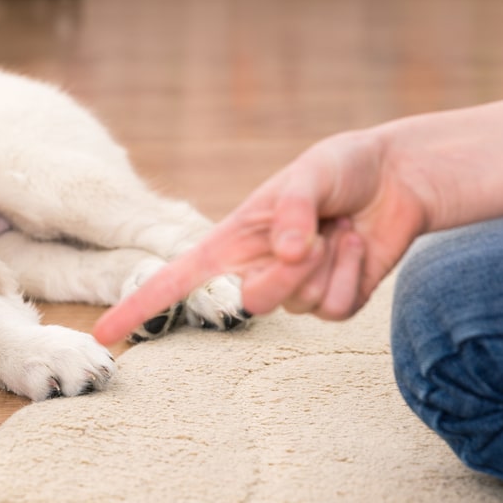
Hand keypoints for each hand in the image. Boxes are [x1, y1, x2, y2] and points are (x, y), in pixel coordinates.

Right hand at [93, 128, 427, 345]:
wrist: (398, 178)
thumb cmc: (342, 168)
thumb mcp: (312, 171)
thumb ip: (293, 209)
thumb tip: (285, 253)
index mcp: (231, 242)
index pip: (174, 280)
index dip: (137, 306)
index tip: (105, 334)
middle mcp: (255, 270)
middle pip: (252, 303)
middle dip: (287, 273)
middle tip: (317, 235)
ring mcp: (293, 291)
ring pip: (299, 306)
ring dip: (330, 262)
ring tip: (340, 229)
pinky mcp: (331, 302)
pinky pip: (335, 309)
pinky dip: (354, 273)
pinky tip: (359, 245)